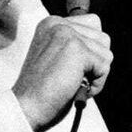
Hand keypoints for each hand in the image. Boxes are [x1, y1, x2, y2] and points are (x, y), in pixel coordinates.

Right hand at [11, 14, 111, 131]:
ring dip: (95, 75)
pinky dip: (96, 85)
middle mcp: (59, 24)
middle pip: (103, 39)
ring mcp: (67, 35)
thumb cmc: (42, 91)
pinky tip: (74, 88)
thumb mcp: (57, 57)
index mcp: (52, 23)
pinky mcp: (77, 50)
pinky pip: (104, 68)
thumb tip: (104, 44)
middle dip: (94, 63)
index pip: (93, 25)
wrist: (25, 108)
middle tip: (70, 77)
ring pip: (106, 54)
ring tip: (71, 82)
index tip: (69, 67)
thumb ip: (76, 45)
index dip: (90, 53)